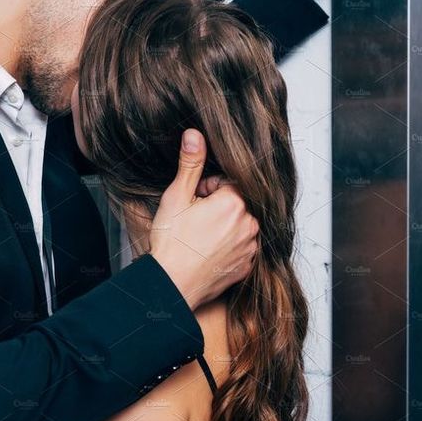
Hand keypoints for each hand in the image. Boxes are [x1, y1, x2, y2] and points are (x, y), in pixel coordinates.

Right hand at [148, 129, 257, 308]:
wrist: (171, 284)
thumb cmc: (171, 244)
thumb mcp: (177, 197)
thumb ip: (190, 164)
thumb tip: (195, 135)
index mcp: (235, 202)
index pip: (227, 182)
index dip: (206, 188)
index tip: (193, 200)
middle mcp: (250, 224)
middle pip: (236, 203)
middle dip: (217, 206)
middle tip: (193, 219)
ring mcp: (250, 247)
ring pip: (239, 225)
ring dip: (224, 226)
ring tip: (199, 238)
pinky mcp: (246, 266)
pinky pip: (241, 248)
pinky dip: (228, 247)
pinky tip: (207, 252)